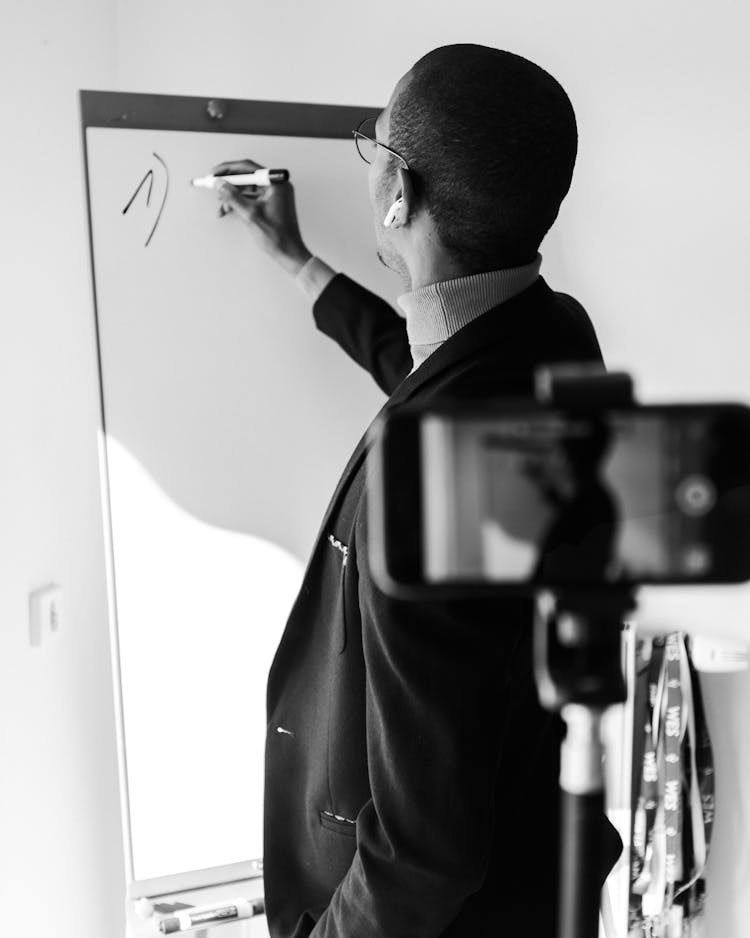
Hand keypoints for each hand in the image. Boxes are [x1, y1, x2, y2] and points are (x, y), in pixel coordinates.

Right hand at [210, 158, 312, 275]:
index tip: (214, 174)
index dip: (227, 170)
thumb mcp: (250, 215)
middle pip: (247, 177)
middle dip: (229, 184)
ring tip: (221, 205)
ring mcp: (274, 195)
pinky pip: (252, 197)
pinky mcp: (271, 203)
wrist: (289, 253)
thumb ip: (233, 196)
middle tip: (214, 187)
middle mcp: (277, 185)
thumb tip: (219, 184)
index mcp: (276, 183)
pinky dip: (240, 202)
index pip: (247, 168)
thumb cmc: (277, 237)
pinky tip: (228, 209)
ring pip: (247, 189)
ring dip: (232, 195)